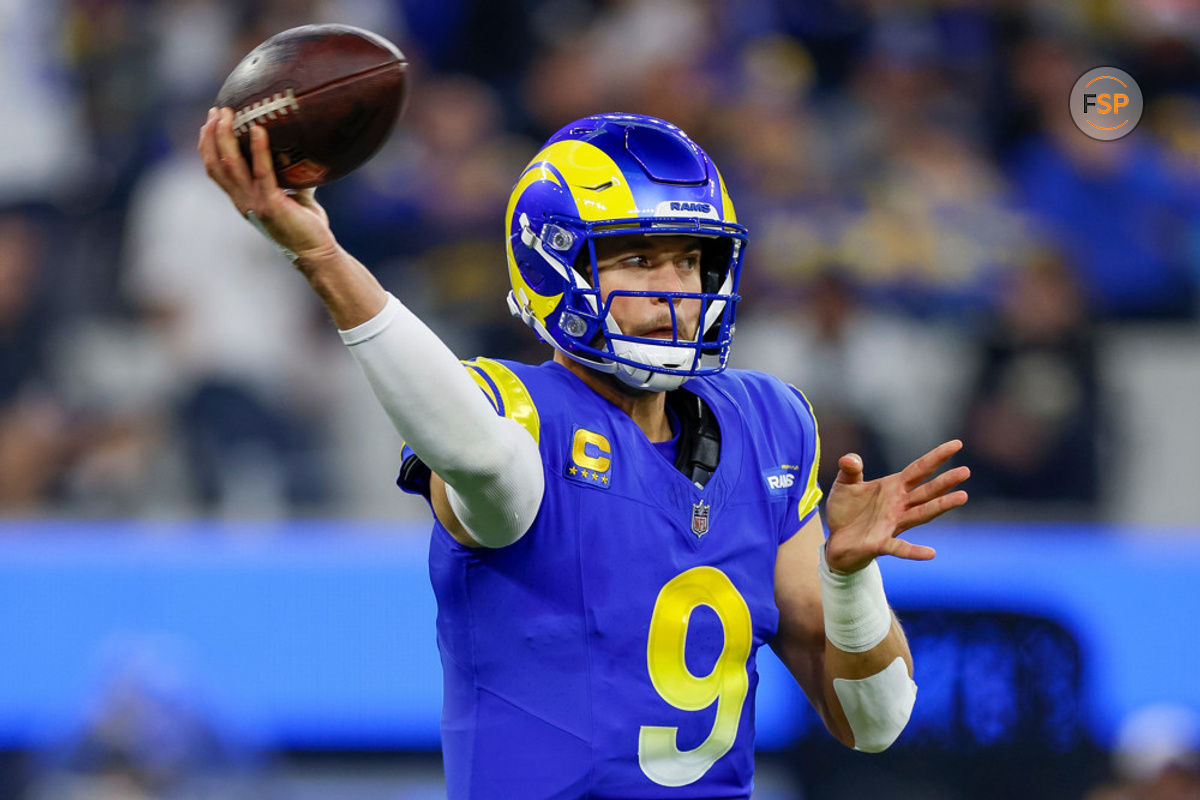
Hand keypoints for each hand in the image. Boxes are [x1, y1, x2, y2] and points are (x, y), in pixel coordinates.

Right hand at [197, 107, 336, 262]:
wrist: (316, 252)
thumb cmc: (307, 225)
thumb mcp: (296, 196)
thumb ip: (292, 176)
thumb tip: (303, 150)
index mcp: (242, 199)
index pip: (215, 168)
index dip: (208, 144)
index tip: (211, 120)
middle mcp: (242, 201)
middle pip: (215, 163)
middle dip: (212, 135)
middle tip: (217, 110)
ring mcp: (254, 203)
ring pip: (230, 165)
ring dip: (226, 137)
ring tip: (230, 114)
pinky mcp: (271, 205)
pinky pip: (262, 172)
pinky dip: (259, 150)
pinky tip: (259, 130)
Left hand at [823, 439, 968, 573]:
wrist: (835, 540)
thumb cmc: (845, 511)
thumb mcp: (844, 485)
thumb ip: (850, 470)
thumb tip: (849, 459)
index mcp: (893, 487)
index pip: (919, 469)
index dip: (937, 456)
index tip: (957, 444)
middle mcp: (899, 505)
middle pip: (927, 491)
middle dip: (945, 482)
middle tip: (965, 471)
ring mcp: (893, 525)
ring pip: (922, 514)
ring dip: (941, 506)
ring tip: (962, 497)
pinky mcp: (881, 544)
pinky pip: (900, 548)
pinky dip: (914, 551)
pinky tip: (931, 553)